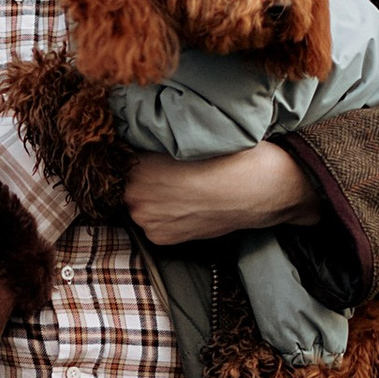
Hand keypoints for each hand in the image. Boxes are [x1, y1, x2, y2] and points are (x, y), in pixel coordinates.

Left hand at [123, 145, 320, 246]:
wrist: (255, 189)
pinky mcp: (160, 237)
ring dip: (155, 199)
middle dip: (145, 179)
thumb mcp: (185, 140)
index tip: (156, 155)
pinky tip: (188, 206)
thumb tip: (139, 149)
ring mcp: (146, 219)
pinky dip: (166, 216)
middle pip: (129, 184)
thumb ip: (154, 147)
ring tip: (184, 190)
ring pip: (141, 205)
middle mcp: (134, 194)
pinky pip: (154, 224)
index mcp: (136, 164)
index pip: (123, 158)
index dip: (140, 156)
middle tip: (173, 173)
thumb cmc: (227, 158)